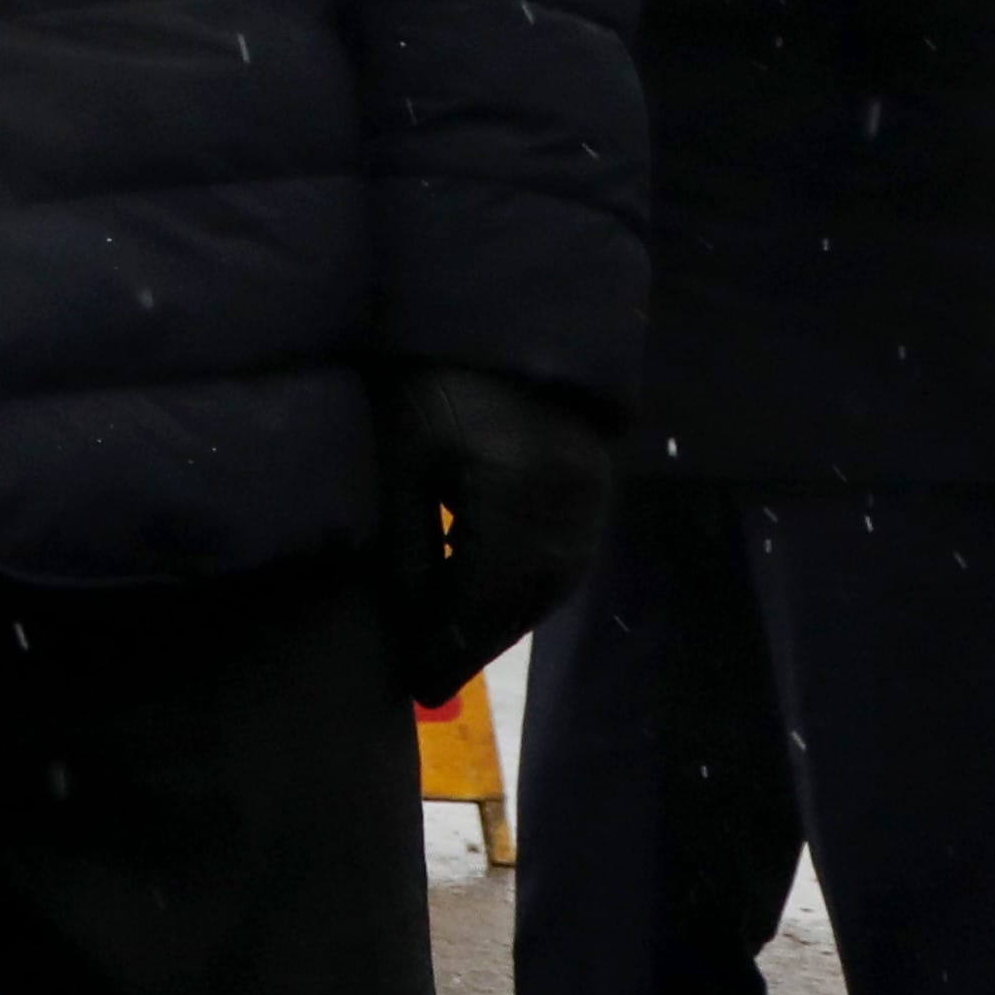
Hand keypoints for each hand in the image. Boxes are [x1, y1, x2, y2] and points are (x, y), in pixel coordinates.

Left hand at [378, 363, 617, 701]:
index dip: (450, 644)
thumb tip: (403, 626)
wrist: (491, 310)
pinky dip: (523, 586)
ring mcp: (592, 492)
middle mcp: (571, 503)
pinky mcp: (594, 481)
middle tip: (423, 676)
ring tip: (445, 644)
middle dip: (475, 640)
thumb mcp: (400, 458)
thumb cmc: (427, 377)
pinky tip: (480, 597)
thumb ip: (405, 542)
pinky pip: (563, 554)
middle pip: (526, 598)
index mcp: (520, 493)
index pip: (487, 596)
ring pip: (550, 582)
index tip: (412, 684)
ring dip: (500, 618)